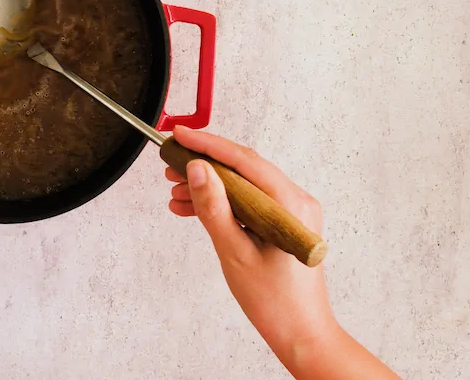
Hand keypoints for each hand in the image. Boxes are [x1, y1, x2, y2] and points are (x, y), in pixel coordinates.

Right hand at [164, 127, 334, 364]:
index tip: (179, 136)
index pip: (244, 160)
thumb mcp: (234, 252)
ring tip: (175, 191)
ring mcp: (289, 212)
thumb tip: (197, 170)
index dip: (208, 145)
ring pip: (242, 185)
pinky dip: (221, 203)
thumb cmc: (275, 302)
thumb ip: (214, 208)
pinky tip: (192, 208)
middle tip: (169, 164)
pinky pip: (247, 202)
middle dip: (203, 165)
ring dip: (208, 186)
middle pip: (243, 169)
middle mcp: (295, 201)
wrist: (300, 333)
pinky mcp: (281, 223)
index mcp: (290, 204)